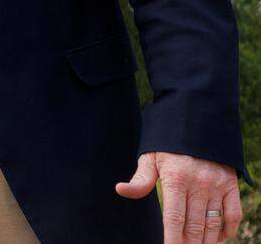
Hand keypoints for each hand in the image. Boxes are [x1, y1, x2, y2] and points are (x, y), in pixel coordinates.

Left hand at [116, 151, 240, 242]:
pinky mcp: (232, 185)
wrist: (197, 121)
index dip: (171, 239)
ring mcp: (218, 186)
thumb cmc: (168, 143)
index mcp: (177, 178)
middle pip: (195, 226)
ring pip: (214, 224)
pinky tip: (217, 238)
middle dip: (188, 243)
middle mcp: (200, 184)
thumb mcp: (151, 157)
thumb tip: (119, 190)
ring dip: (206, 241)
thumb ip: (140, 179)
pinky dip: (228, 230)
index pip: (174, 218)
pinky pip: (234, 214)